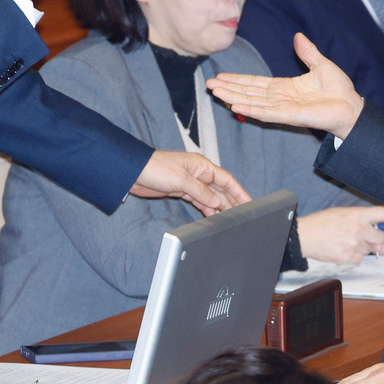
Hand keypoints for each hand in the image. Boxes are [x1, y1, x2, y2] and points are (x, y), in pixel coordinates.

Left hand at [131, 150, 250, 215]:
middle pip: (220, 188)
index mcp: (202, 166)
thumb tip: (216, 202)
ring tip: (229, 217)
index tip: (249, 202)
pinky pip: (198, 200)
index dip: (239, 191)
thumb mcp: (182, 180)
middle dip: (231, 201)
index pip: (226, 179)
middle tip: (243, 213)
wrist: (134, 172)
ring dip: (219, 206)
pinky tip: (211, 215)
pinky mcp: (180, 190)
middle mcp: (198, 173)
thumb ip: (200, 192)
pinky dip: (205, 207)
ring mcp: (190, 183)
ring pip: (210, 196)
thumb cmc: (156, 168)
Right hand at [206, 33, 363, 138]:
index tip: (221, 76)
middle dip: (229, 88)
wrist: (351, 106)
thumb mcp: (321, 65)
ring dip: (233, 97)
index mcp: (284, 87)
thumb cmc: (339, 89)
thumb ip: (307, 53)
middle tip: (209, 84)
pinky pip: (266, 112)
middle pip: (248, 92)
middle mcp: (279, 98)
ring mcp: (282, 108)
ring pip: (252, 102)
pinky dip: (250, 109)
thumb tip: (298, 36)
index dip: (238, 79)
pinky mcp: (290, 116)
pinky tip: (235, 106)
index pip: (255, 82)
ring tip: (215, 92)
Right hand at [296, 205, 383, 263]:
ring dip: (364, 247)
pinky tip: (343, 247)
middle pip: (380, 237)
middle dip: (376, 238)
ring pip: (370, 249)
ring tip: (347, 240)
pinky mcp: (348, 257)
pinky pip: (360, 258)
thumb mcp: (343, 212)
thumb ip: (362, 218)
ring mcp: (354, 244)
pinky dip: (355, 255)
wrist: (305, 236)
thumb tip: (378, 225)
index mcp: (358, 215)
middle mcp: (358, 229)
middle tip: (364, 235)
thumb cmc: (322, 222)